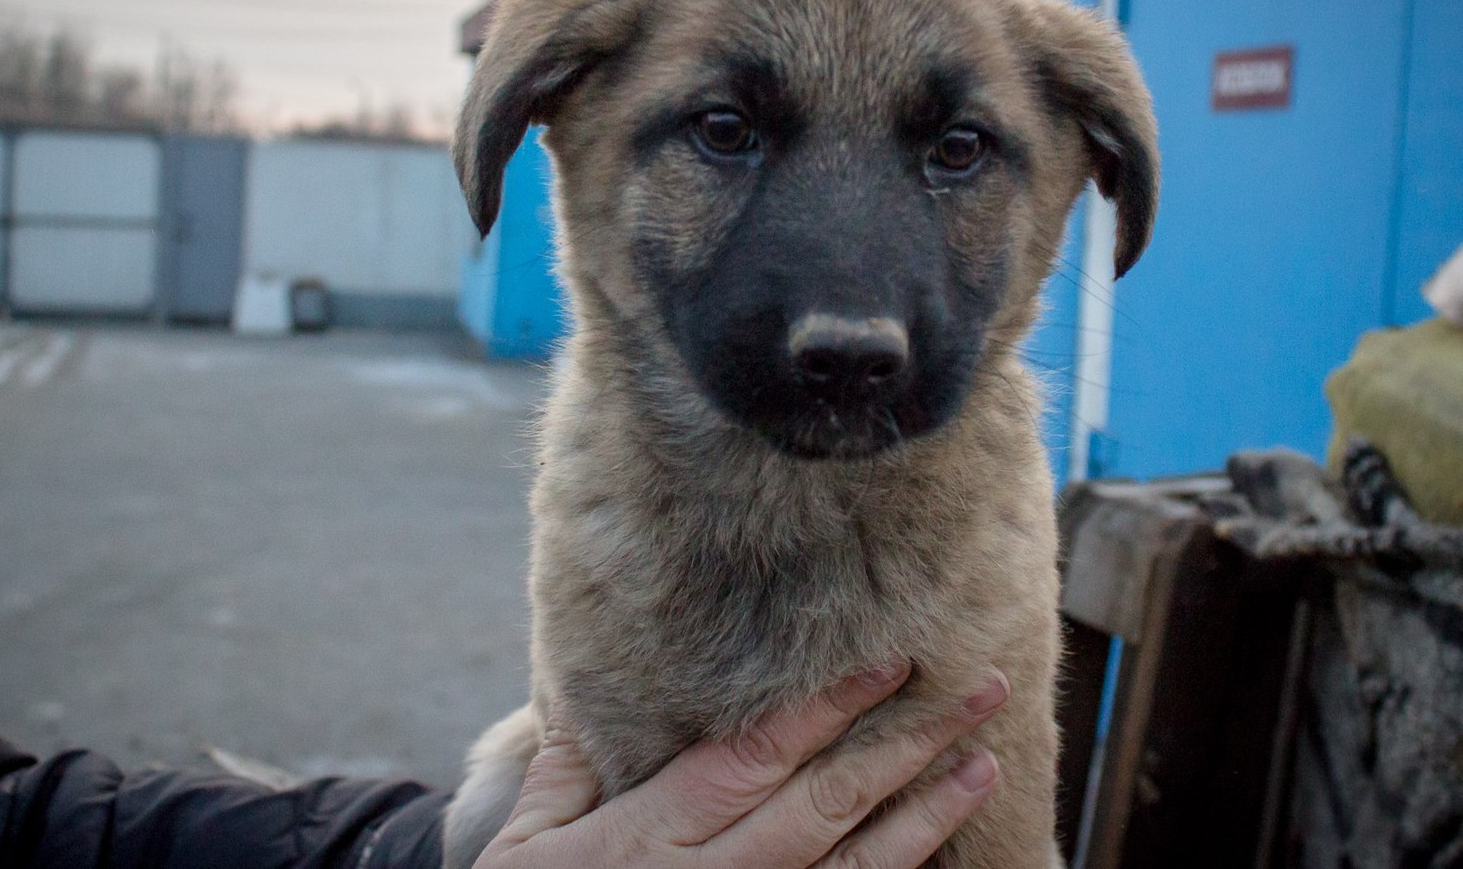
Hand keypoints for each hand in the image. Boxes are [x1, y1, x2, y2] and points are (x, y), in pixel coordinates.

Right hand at [473, 660, 1006, 868]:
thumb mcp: (524, 845)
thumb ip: (563, 769)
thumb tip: (579, 693)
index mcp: (654, 835)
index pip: (761, 755)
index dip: (830, 704)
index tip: (890, 659)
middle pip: (831, 802)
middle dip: (911, 743)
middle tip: (980, 689)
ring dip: (929, 816)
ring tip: (984, 765)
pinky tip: (938, 851)